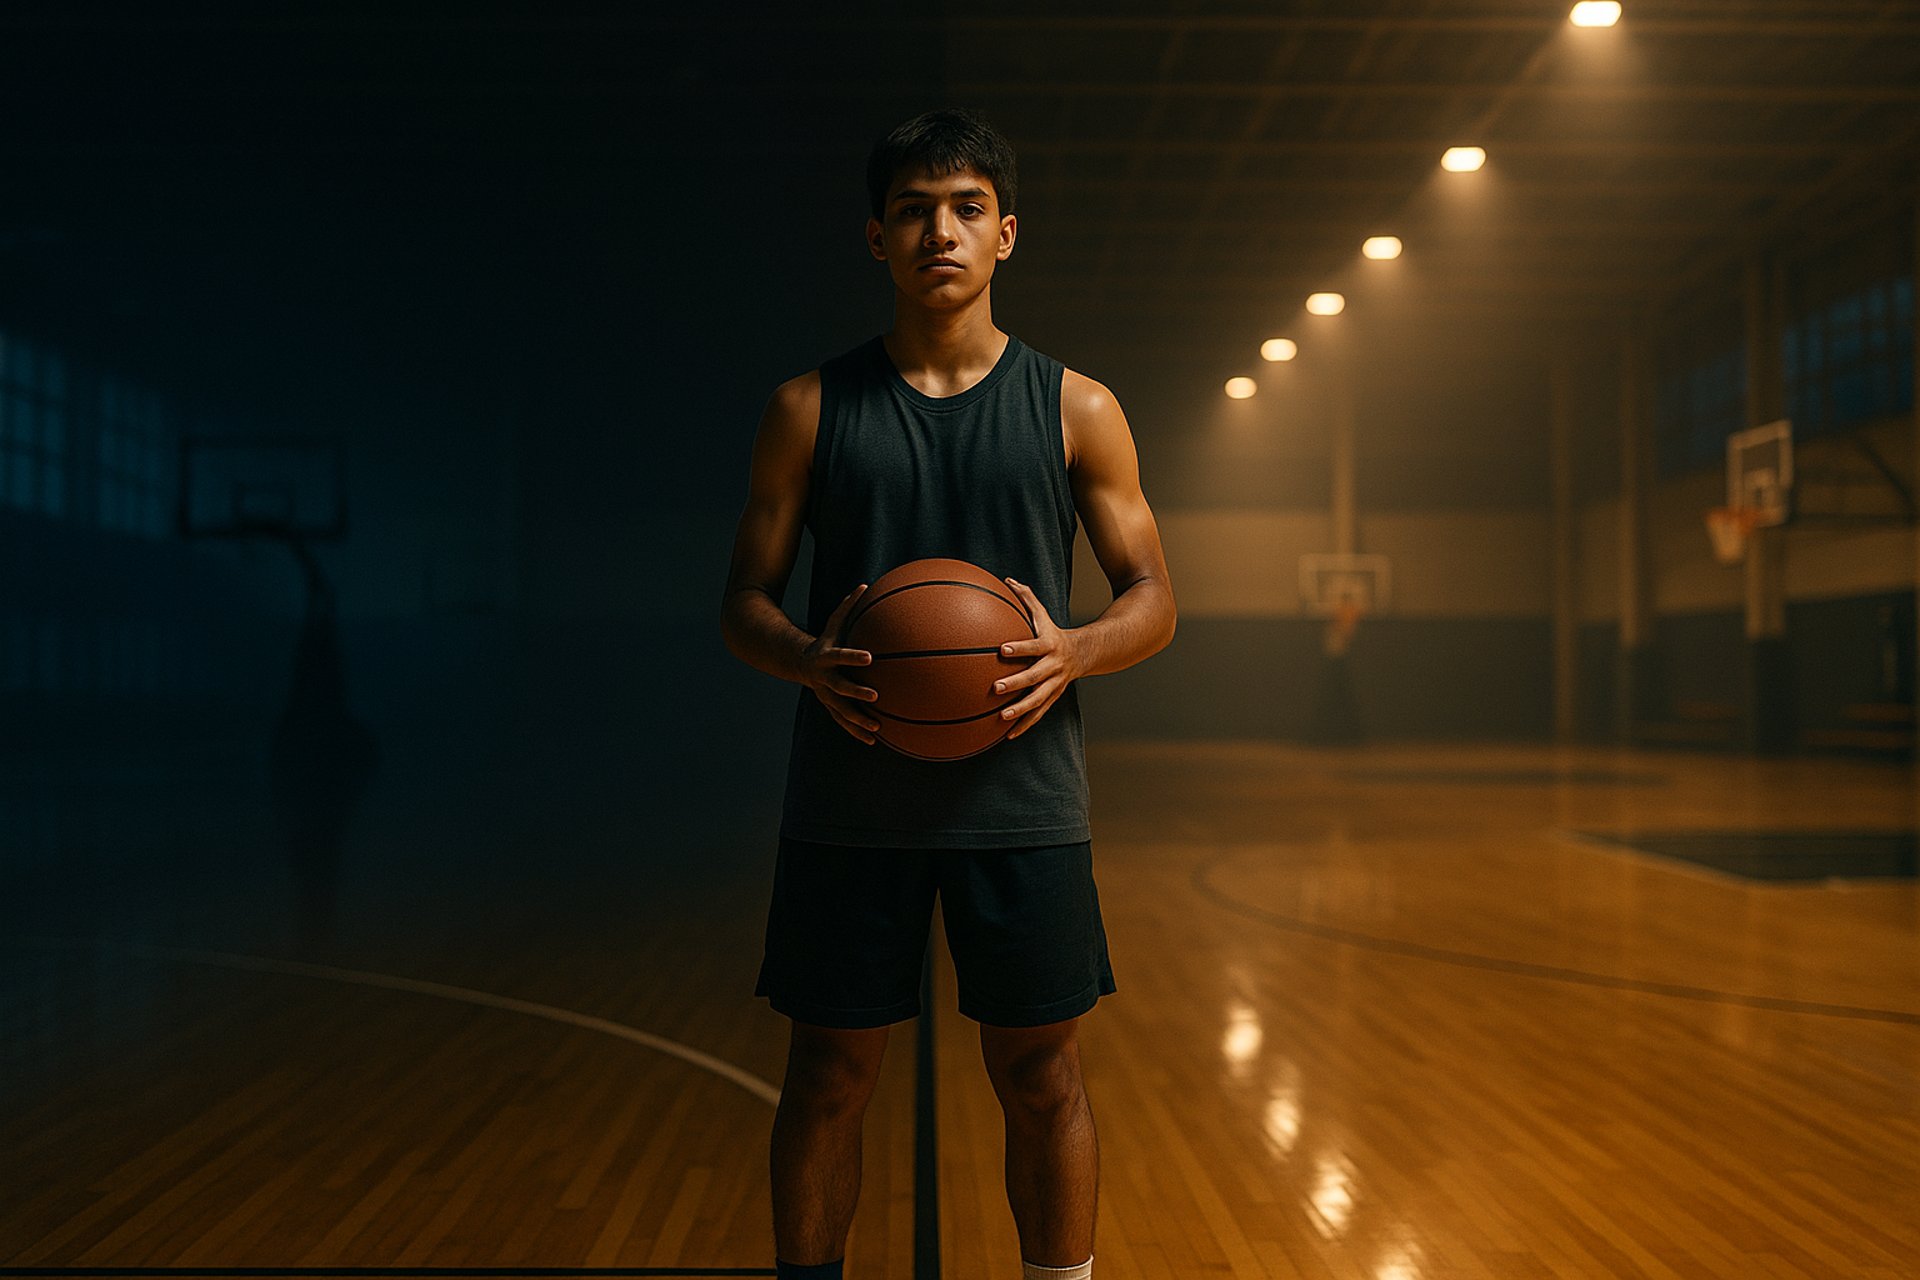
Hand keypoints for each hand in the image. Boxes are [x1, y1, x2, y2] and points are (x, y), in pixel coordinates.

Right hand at [801, 584, 879, 744]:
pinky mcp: (829, 706)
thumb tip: (866, 584)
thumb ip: (848, 606)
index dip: (853, 657)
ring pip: (841, 711)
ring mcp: (825, 695)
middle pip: (840, 688)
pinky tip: (874, 741)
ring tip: (877, 728)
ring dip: (858, 720)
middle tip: (876, 696)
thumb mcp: (833, 623)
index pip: (840, 656)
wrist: (799, 662)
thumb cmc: (824, 640)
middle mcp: (824, 679)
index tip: (870, 658)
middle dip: (856, 692)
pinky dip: (857, 732)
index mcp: (826, 657)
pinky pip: (843, 722)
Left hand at [992, 578, 1085, 739]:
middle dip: (1015, 682)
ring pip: (1038, 700)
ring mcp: (1054, 685)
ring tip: (1002, 717)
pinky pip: (1038, 714)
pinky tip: (1007, 736)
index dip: (1019, 647)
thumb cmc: (1052, 632)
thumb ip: (1025, 598)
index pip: (1033, 646)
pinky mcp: (1053, 698)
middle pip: (1034, 676)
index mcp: (1048, 646)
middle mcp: (1053, 667)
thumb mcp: (1042, 615)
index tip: (1002, 649)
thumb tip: (1006, 580)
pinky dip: (1024, 725)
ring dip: (1020, 710)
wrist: (1083, 654)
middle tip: (995, 687)